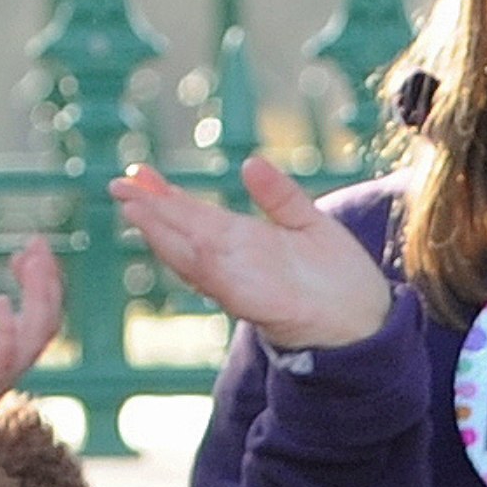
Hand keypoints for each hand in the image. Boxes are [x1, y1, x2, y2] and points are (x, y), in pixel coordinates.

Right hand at [116, 158, 394, 351]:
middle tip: (117, 185)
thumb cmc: (340, 279)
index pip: (194, 214)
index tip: (138, 172)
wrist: (369, 323)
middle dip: (151, 210)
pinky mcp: (264, 304)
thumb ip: (279, 196)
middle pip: (184, 232)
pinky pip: (227, 283)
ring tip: (135, 210)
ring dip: (165, 235)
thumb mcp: (309, 223)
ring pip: (194, 257)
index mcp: (244, 241)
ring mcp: (245, 283)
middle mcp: (236, 261)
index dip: (165, 194)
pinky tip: (187, 246)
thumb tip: (249, 164)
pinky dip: (205, 266)